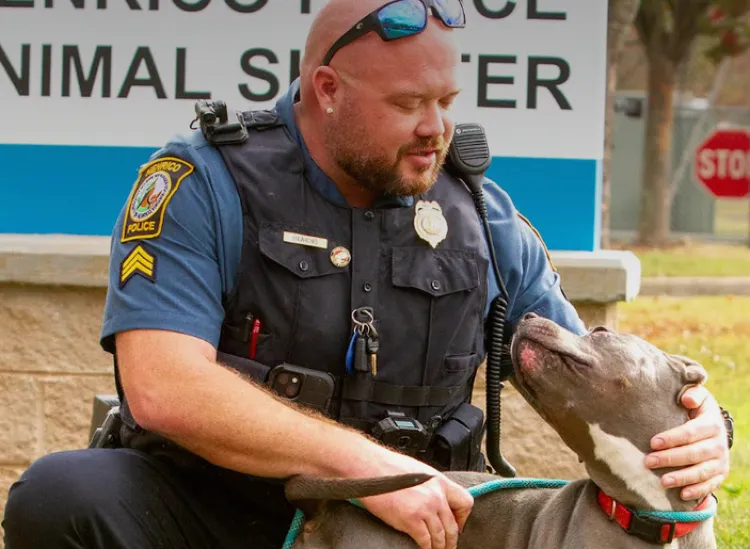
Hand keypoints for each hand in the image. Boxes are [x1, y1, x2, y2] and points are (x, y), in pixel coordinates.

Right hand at [357, 452, 473, 548]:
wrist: (369, 467)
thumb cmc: (388, 467)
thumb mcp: (418, 471)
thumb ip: (430, 486)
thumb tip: (434, 499)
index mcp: (439, 481)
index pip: (465, 502)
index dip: (463, 518)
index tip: (457, 525)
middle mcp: (436, 495)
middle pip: (453, 525)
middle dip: (452, 540)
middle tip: (448, 546)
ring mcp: (425, 508)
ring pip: (441, 536)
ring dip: (440, 547)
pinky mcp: (411, 519)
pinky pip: (425, 541)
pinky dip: (427, 548)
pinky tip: (424, 548)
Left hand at [645, 385, 729, 499]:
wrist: (712, 425)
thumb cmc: (695, 408)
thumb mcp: (696, 396)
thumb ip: (692, 393)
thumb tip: (687, 399)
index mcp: (712, 423)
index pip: (691, 432)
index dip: (672, 438)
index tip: (653, 442)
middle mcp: (719, 444)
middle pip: (694, 454)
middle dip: (670, 459)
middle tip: (649, 462)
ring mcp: (721, 461)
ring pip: (702, 472)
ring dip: (682, 478)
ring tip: (662, 482)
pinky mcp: (720, 474)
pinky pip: (710, 485)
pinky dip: (697, 491)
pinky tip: (681, 495)